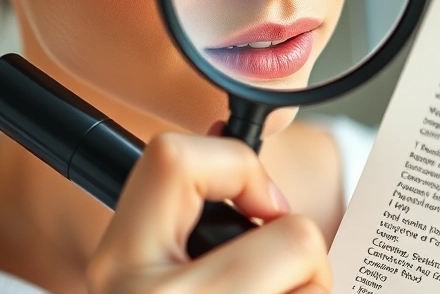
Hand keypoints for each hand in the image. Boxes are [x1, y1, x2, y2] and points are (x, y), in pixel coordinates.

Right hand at [86, 132, 330, 293]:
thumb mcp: (154, 275)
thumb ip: (204, 227)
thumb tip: (259, 188)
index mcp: (121, 265)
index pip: (173, 158)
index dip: (236, 163)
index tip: (260, 206)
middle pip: (294, 238)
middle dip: (304, 262)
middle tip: (281, 287)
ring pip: (318, 285)